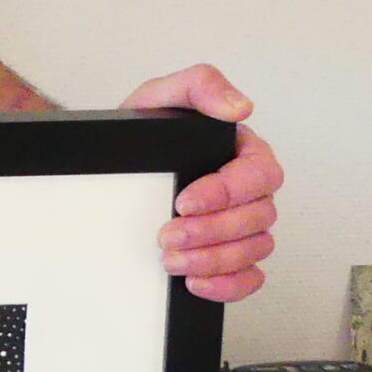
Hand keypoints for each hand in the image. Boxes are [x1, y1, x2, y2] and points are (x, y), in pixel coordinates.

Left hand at [122, 65, 281, 303]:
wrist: (112, 164)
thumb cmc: (142, 132)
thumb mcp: (162, 96)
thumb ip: (202, 86)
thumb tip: (240, 107)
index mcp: (243, 152)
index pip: (258, 175)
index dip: (225, 193)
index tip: (183, 201)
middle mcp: (249, 190)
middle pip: (258, 218)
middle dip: (212, 232)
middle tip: (167, 235)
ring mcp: (242, 224)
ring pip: (255, 249)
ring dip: (213, 260)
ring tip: (171, 259)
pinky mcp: (229, 255)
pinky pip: (250, 278)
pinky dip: (228, 286)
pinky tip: (194, 282)